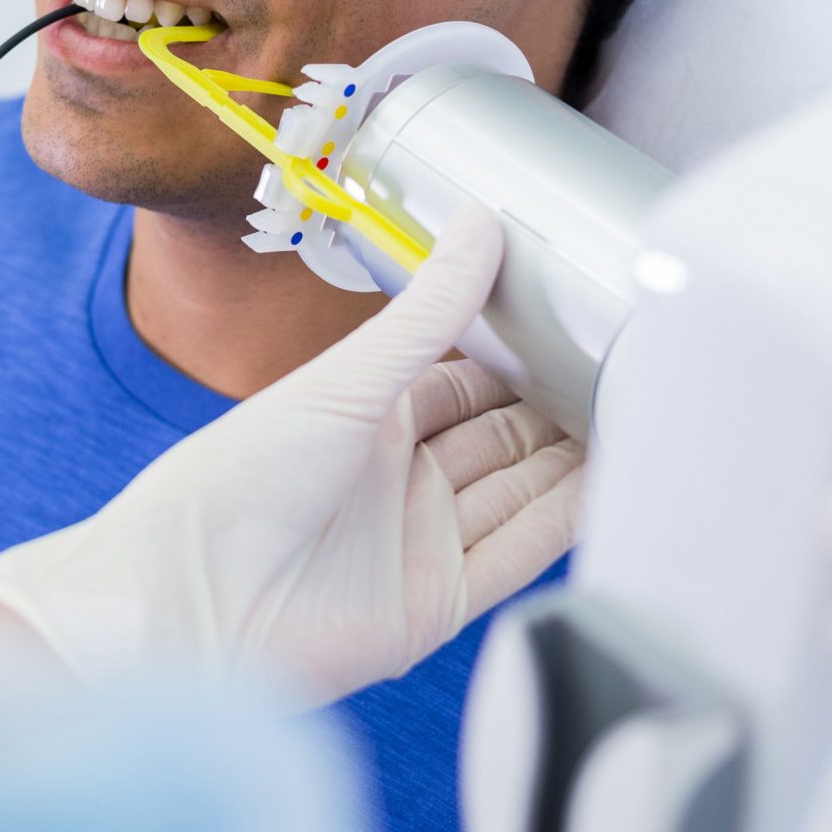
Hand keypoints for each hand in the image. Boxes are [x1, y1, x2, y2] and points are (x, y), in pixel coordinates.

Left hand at [0, 207, 583, 703]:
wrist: (187, 599)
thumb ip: (427, 313)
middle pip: (502, 436)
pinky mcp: (436, 606)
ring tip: (644, 414)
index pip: (464, 377)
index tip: (580, 316)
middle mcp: (397, 481)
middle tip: (629, 363)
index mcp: (363, 418)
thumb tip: (484, 225)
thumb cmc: (235, 479)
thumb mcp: (345, 380)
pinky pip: (519, 554)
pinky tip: (611, 482)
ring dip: (575, 460)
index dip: (518, 353)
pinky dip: (565, 521)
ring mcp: (419, 544)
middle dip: (559, 405)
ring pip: (520, 491)